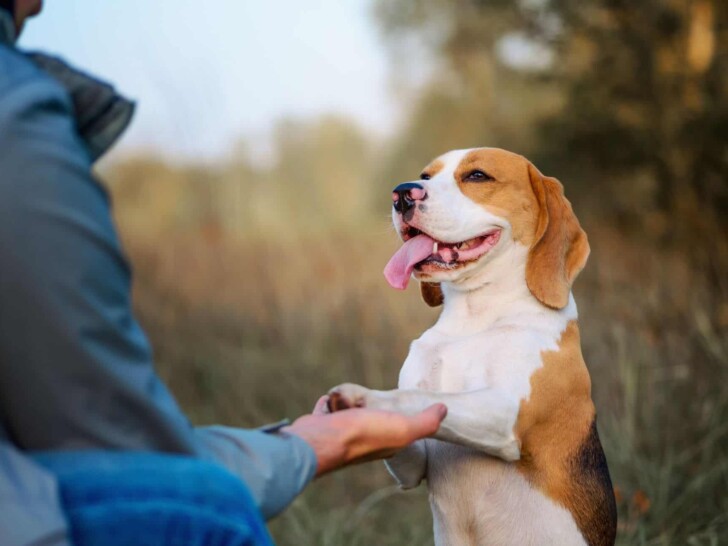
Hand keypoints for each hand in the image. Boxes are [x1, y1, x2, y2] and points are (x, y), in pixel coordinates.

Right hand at [283, 396, 446, 476]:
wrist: (321, 440)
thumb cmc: (363, 434)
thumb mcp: (403, 428)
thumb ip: (426, 422)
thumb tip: (445, 409)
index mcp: (386, 444)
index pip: (397, 429)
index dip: (401, 418)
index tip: (402, 407)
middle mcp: (363, 441)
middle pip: (370, 419)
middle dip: (370, 408)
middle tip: (371, 400)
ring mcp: (340, 434)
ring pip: (348, 414)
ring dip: (348, 403)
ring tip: (349, 399)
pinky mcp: (321, 425)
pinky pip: (327, 410)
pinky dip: (328, 404)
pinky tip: (330, 400)